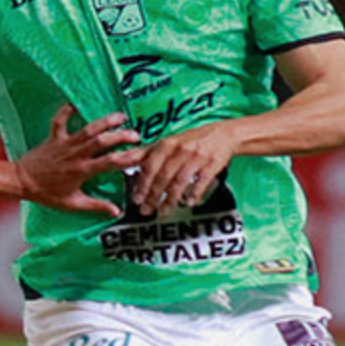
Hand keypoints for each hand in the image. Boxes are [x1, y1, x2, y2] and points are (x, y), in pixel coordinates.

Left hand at [14, 103, 143, 214]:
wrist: (22, 182)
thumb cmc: (47, 193)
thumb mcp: (73, 203)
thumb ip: (96, 206)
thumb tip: (116, 212)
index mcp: (82, 171)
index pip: (110, 163)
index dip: (127, 158)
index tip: (141, 155)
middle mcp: (76, 155)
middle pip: (102, 141)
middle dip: (120, 136)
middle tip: (136, 135)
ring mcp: (65, 144)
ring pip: (87, 129)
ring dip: (104, 121)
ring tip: (120, 116)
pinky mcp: (54, 137)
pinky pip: (60, 120)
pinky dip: (66, 110)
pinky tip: (75, 102)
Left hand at [122, 119, 239, 215]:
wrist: (223, 134)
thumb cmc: (191, 140)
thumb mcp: (168, 142)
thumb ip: (146, 153)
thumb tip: (121, 159)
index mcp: (167, 144)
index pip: (150, 166)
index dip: (142, 184)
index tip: (136, 198)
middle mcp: (181, 150)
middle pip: (163, 177)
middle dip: (153, 196)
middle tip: (145, 209)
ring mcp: (197, 157)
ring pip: (180, 182)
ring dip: (170, 199)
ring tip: (163, 211)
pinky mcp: (212, 164)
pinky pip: (200, 182)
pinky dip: (193, 194)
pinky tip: (187, 203)